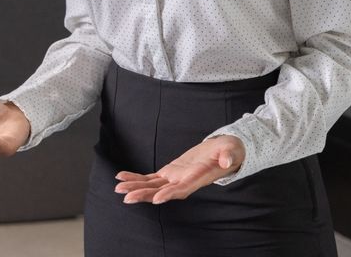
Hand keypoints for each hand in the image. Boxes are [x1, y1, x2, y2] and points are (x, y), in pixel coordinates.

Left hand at [114, 135, 244, 204]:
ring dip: (136, 188)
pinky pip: (151, 178)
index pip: (183, 189)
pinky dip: (137, 178)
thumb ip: (229, 156)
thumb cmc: (230, 152)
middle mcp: (184, 182)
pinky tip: (122, 178)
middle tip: (127, 198)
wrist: (224, 152)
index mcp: (199, 178)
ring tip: (118, 189)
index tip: (156, 199)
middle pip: (162, 192)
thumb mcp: (232, 151)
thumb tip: (227, 160)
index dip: (170, 194)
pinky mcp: (170, 173)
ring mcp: (175, 179)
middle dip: (145, 195)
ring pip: (153, 186)